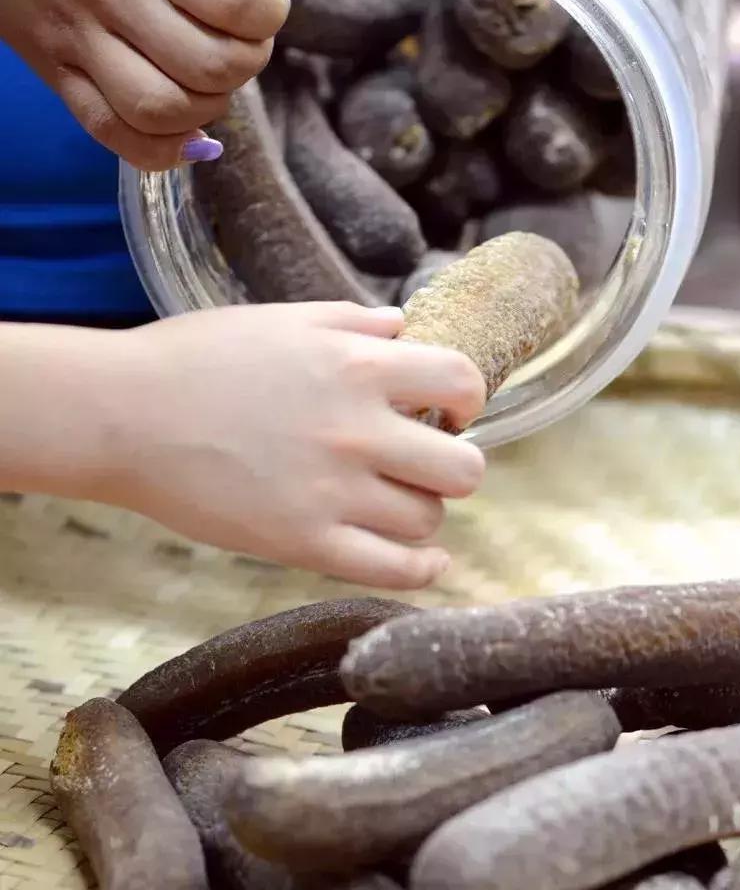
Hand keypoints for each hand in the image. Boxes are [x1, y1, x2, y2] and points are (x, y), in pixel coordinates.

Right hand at [0, 0, 287, 169]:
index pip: (232, 1)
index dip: (268, 14)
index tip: (268, 3)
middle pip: (206, 67)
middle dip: (247, 63)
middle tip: (243, 42)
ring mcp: (77, 40)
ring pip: (163, 111)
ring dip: (207, 107)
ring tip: (211, 78)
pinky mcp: (56, 74)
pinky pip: (117, 137)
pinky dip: (164, 150)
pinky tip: (189, 132)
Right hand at [97, 303, 486, 587]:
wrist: (122, 415)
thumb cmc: (196, 358)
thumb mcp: (282, 318)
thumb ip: (353, 321)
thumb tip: (405, 327)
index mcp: (358, 366)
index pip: (462, 383)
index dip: (467, 398)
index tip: (450, 409)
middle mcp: (358, 431)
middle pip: (463, 469)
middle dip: (454, 465)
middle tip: (423, 464)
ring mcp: (332, 493)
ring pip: (428, 520)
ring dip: (423, 511)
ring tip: (396, 501)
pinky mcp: (302, 543)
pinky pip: (393, 571)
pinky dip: (422, 569)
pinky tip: (426, 560)